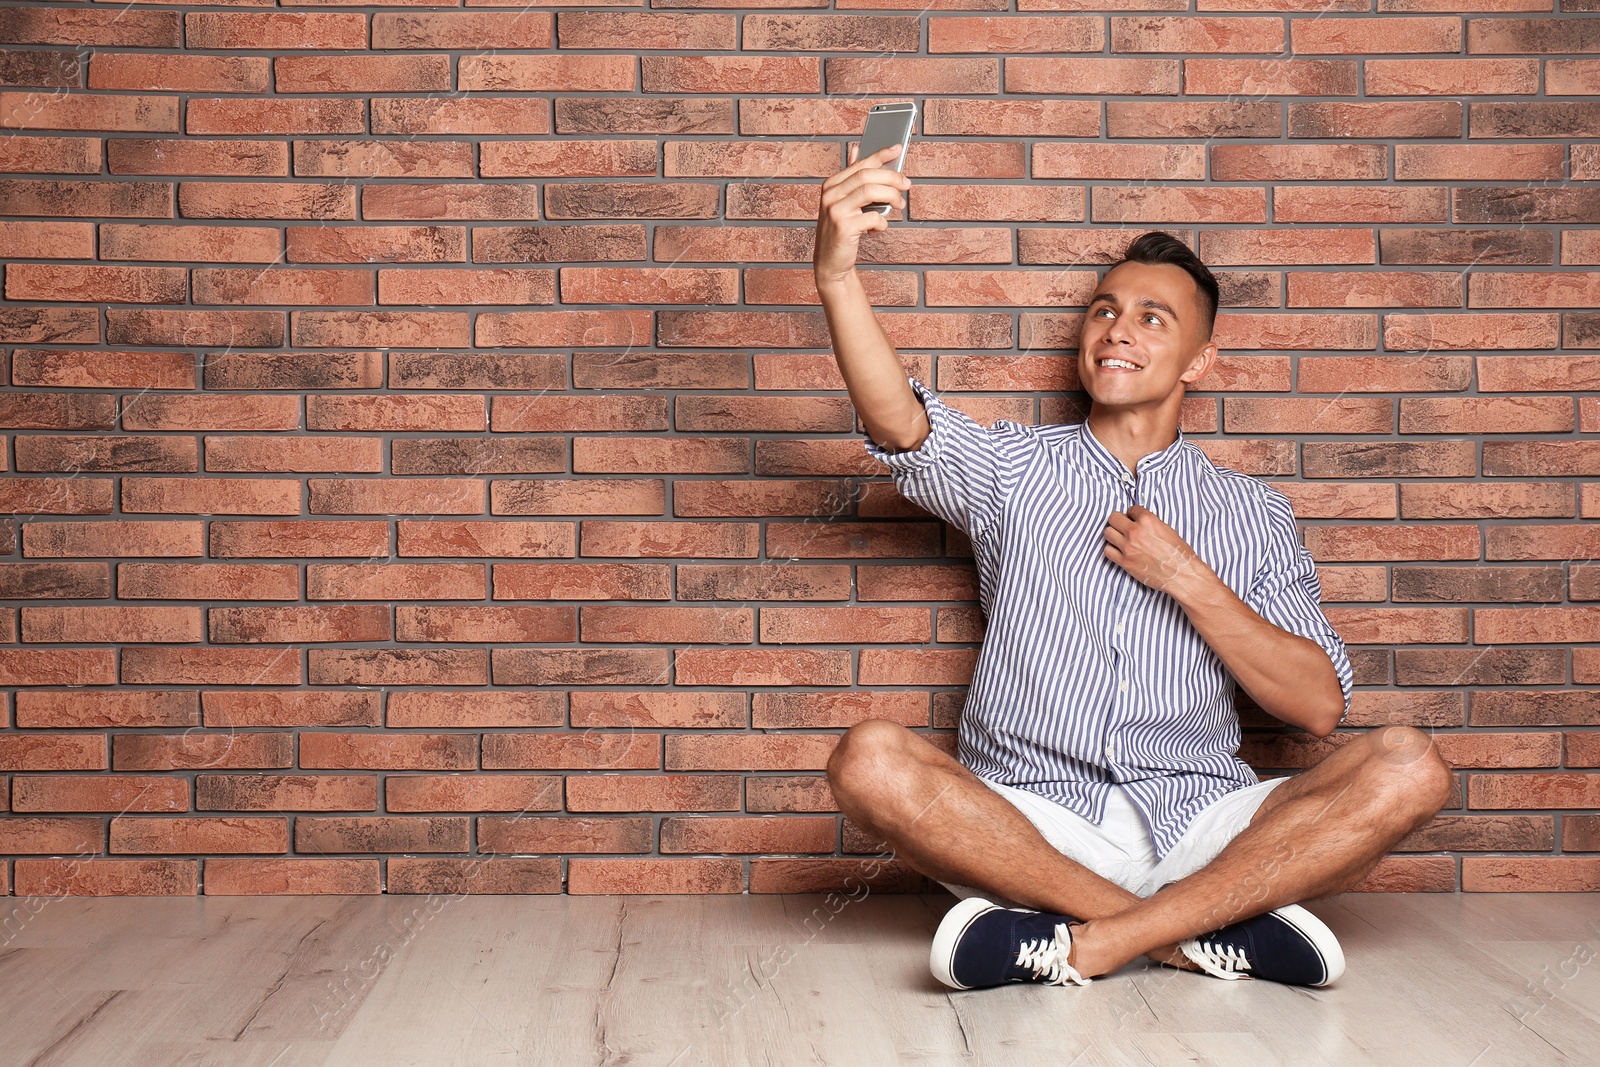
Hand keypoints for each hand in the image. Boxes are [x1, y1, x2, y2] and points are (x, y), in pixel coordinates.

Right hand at [813, 143, 909, 287]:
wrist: (830, 263)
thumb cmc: (841, 232)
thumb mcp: (844, 203)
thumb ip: (851, 179)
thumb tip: (858, 150)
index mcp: (831, 185)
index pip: (860, 164)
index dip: (880, 154)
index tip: (898, 148)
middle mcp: (830, 195)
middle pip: (867, 176)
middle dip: (892, 177)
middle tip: (906, 184)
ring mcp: (835, 211)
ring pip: (871, 192)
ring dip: (891, 197)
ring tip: (899, 205)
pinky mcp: (843, 227)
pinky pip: (873, 217)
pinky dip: (883, 222)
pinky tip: (879, 227)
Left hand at [1102, 505, 1213, 598]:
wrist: (1181, 574)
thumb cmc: (1178, 553)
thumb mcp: (1167, 529)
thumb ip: (1150, 523)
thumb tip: (1138, 521)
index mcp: (1148, 520)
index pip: (1131, 509)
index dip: (1133, 515)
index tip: (1134, 520)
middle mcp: (1135, 531)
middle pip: (1113, 518)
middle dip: (1119, 521)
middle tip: (1124, 527)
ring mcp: (1127, 547)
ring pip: (1107, 533)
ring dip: (1114, 535)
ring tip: (1121, 540)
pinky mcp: (1124, 561)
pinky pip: (1107, 551)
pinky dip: (1112, 550)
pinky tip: (1120, 551)